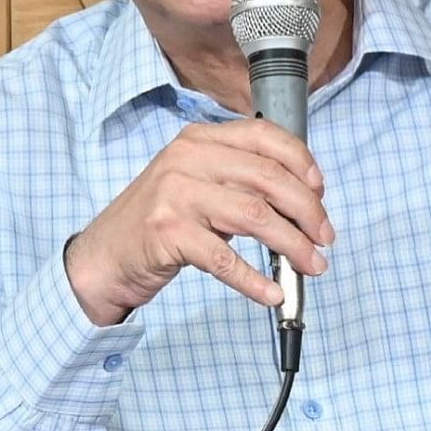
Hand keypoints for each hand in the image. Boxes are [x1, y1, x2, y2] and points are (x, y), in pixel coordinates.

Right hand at [63, 120, 331, 323]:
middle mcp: (187, 158)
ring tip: (312, 265)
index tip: (321, 193)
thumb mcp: (198, 183)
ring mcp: (175, 194)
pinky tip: (272, 293)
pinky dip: (255, 280)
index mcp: (200, 139)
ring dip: (292, 245)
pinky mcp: (167, 233)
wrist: (105, 255)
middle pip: (268, 178)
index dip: (302, 163)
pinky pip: (225, 259)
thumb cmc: (161, 220)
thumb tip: (305, 199)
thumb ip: (240, 179)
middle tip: (325, 239)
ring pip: (254, 216)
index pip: (265, 136)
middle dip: (307, 211)